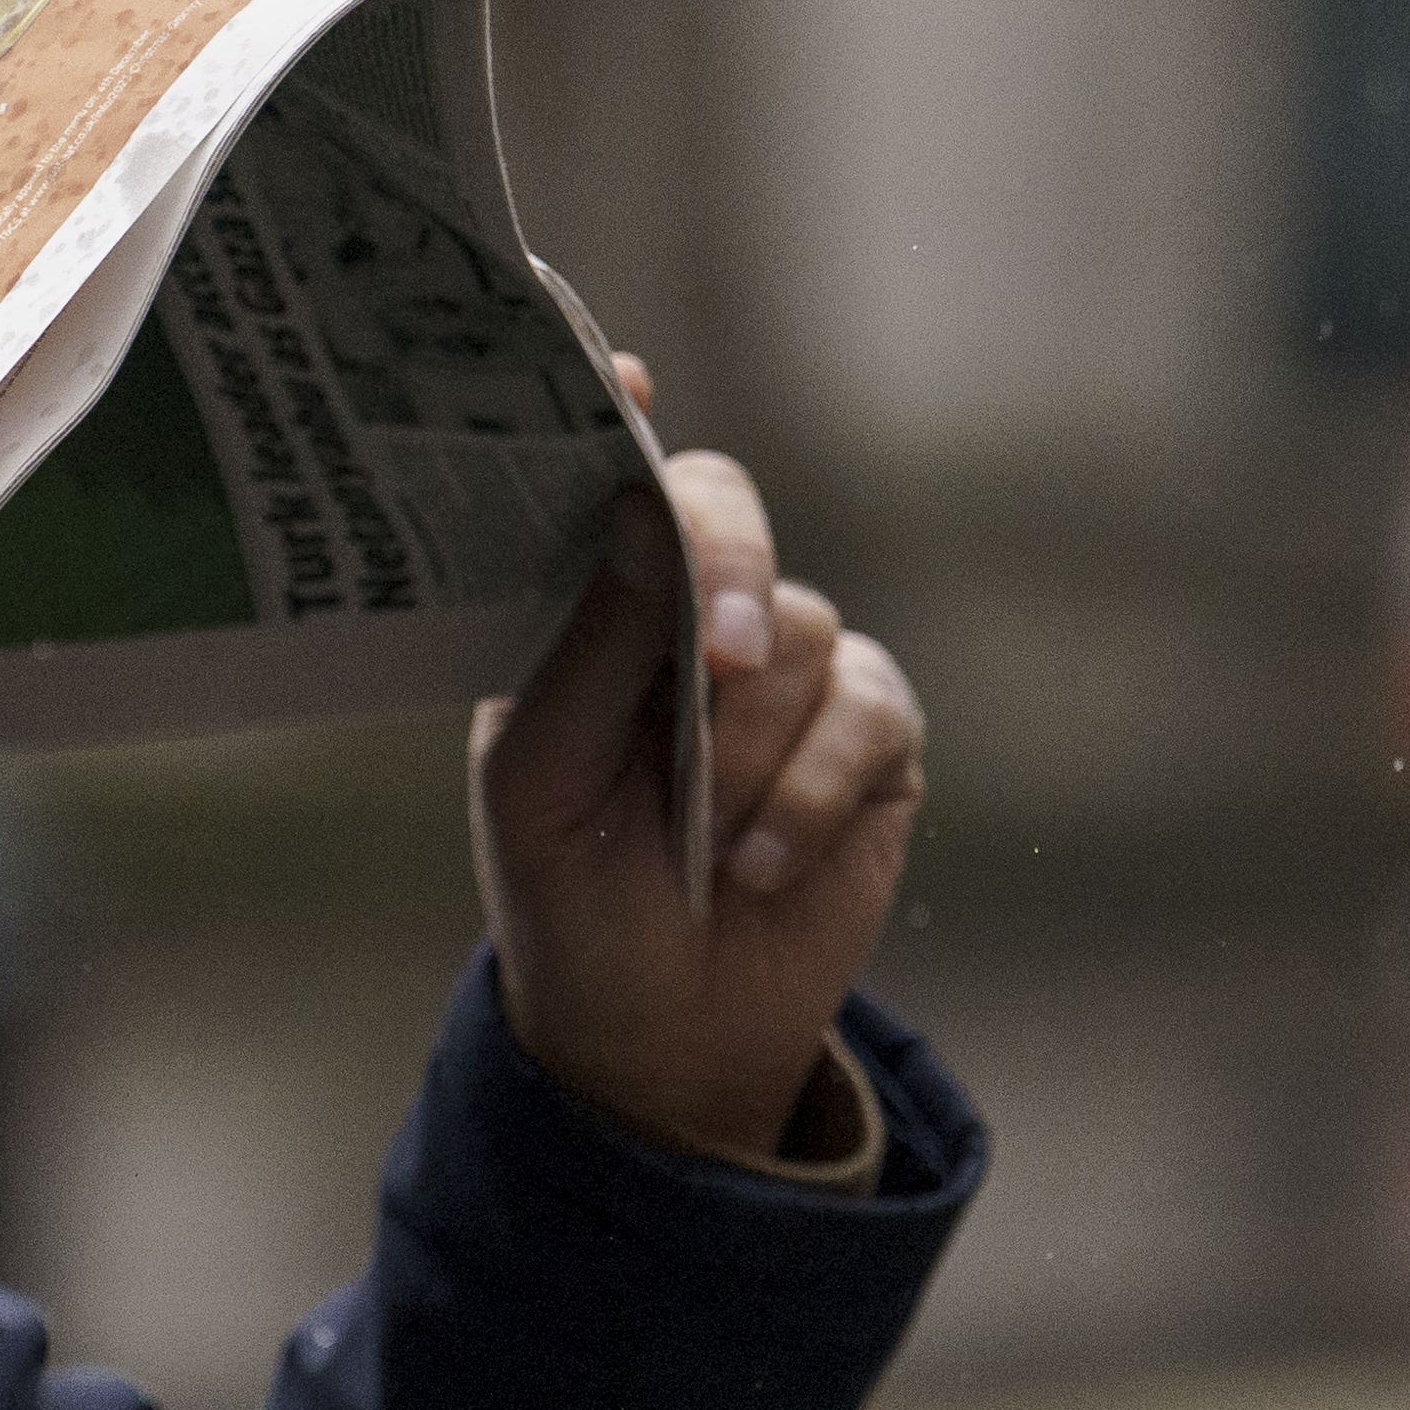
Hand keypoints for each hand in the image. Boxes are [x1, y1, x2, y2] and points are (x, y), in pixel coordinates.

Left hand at [471, 379, 924, 1161]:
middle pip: (723, 511)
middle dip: (722, 570)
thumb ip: (583, 650)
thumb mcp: (538, 785)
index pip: (602, 477)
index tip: (617, 376)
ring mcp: (787, 667)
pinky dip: (807, 793)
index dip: (611, 414)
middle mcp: (689, 610)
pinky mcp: (871, 734)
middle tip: (715, 658)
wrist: (656, 1032)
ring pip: (794, 634)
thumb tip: (634, 512)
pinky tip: (756, 862)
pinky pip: (863, 713)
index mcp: (586, 604)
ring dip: (743, 753)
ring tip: (698, 845)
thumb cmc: (570, 895)